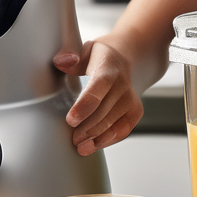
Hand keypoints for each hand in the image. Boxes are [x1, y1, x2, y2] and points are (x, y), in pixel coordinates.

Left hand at [53, 39, 142, 155]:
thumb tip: (61, 62)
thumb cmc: (97, 58)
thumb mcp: (83, 50)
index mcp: (107, 68)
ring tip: (81, 146)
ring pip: (113, 124)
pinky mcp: (135, 111)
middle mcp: (122, 84)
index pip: (97, 89)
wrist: (122, 61)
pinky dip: (107, 140)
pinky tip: (94, 145)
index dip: (84, 106)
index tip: (70, 120)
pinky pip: (123, 130)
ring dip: (96, 138)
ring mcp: (131, 99)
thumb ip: (69, 54)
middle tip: (73, 138)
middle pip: (104, 112)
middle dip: (87, 128)